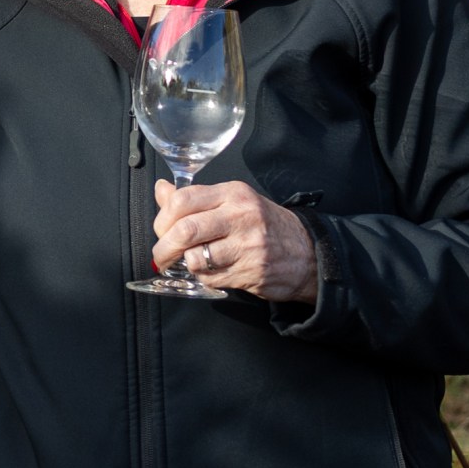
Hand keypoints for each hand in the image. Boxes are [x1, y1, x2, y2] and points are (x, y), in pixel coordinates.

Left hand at [152, 178, 318, 304]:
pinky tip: (209, 271)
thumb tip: (161, 190)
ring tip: (187, 262)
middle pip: (185, 230)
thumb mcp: (234, 201)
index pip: (183, 200)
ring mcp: (247, 246)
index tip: (161, 229)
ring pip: (196, 258)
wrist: (307, 253)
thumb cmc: (265, 225)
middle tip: (161, 255)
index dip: (163, 218)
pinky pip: (211, 278)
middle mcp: (240, 216)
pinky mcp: (251, 272)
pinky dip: (202, 277)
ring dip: (184, 264)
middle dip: (164, 247)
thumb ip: (196, 198)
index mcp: (233, 194)